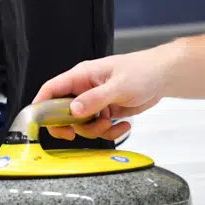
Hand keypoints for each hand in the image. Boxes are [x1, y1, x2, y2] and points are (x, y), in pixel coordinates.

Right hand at [32, 42, 181, 141]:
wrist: (164, 76)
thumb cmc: (143, 70)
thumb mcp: (119, 85)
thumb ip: (95, 99)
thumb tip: (73, 110)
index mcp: (82, 76)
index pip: (51, 89)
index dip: (41, 106)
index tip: (40, 124)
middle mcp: (85, 89)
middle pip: (62, 112)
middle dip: (70, 126)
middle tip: (76, 134)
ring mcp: (95, 101)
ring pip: (81, 124)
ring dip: (95, 130)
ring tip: (112, 122)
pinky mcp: (106, 111)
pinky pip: (99, 127)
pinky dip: (110, 131)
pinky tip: (124, 125)